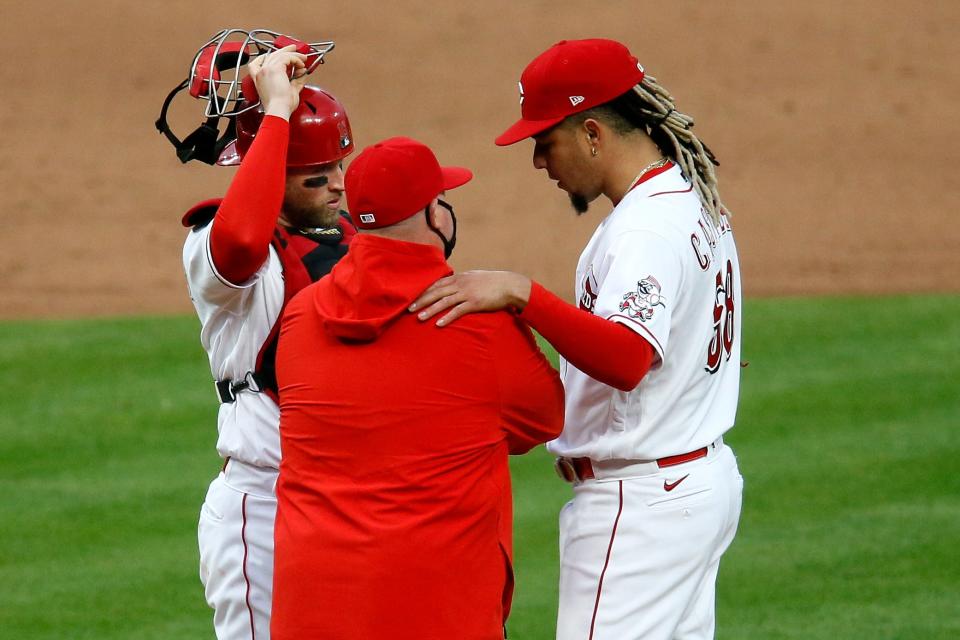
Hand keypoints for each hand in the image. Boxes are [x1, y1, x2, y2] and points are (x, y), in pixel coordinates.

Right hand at [246, 44, 308, 119]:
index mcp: (259, 78)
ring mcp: (266, 69)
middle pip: (272, 55)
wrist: (278, 110)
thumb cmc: (281, 106)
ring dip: (293, 55)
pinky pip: (287, 57)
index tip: (284, 55)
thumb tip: (302, 72)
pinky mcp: (274, 68)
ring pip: (280, 55)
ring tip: (303, 58)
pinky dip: (296, 59)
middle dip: (285, 51)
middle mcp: (260, 72)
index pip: (262, 61)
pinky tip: (301, 65)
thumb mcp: (290, 91)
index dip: (273, 56)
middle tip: (294, 49)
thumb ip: (296, 80)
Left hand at [409, 271, 531, 326]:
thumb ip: (461, 281)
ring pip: (444, 302)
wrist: (509, 285)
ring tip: (419, 317)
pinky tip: (439, 324)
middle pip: (436, 292)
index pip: (437, 284)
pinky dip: (447, 317)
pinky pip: (458, 311)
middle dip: (422, 300)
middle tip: (409, 309)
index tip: (412, 297)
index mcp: (459, 277)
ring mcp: (467, 293)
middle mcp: (460, 284)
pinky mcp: (475, 303)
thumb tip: (450, 286)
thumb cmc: (492, 282)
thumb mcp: (474, 277)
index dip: (423, 291)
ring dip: (431, 310)